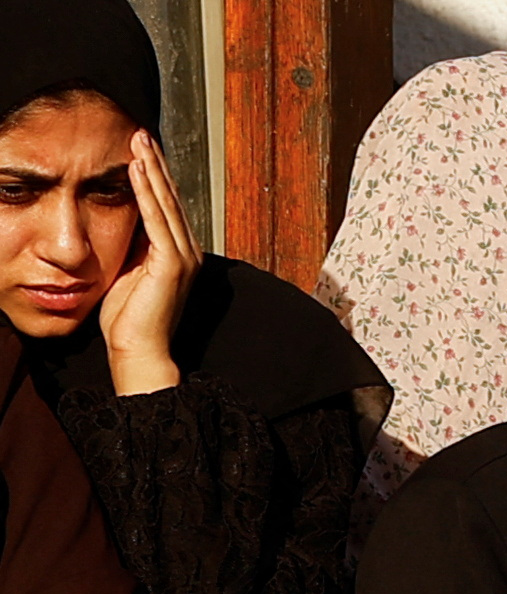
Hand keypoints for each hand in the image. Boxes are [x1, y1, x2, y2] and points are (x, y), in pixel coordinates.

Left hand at [99, 131, 198, 396]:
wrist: (139, 349)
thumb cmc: (129, 319)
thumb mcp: (127, 272)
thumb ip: (132, 246)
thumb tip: (123, 219)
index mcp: (178, 256)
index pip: (166, 208)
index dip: (154, 177)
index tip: (140, 151)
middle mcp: (187, 253)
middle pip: (170, 199)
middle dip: (155, 164)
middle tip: (141, 134)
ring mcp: (182, 258)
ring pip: (165, 203)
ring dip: (151, 169)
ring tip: (138, 142)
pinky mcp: (172, 264)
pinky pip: (157, 219)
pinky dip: (147, 192)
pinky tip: (138, 170)